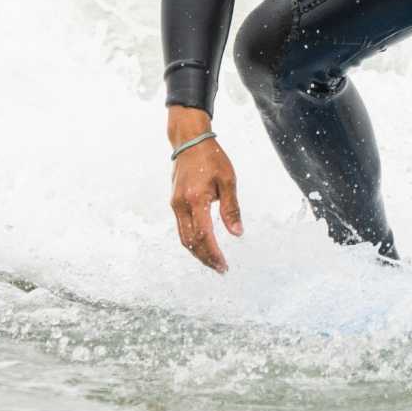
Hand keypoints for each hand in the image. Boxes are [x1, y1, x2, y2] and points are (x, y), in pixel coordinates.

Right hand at [169, 107, 240, 272]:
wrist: (189, 141)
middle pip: (191, 241)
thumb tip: (237, 233)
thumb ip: (231, 208)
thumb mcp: (228, 180)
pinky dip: (192, 241)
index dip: (213, 253)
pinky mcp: (174, 203)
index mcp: (196, 199)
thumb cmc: (212, 158)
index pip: (204, 235)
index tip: (224, 265)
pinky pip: (181, 228)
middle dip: (205, 258)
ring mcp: (175, 204)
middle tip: (220, 268)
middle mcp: (181, 205)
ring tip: (213, 262)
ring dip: (198, 252)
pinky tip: (203, 245)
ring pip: (183, 237)